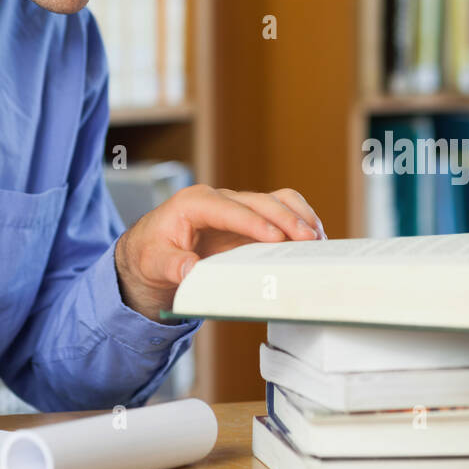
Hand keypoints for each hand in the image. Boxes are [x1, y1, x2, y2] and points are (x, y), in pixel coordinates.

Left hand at [114, 185, 325, 320]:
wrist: (151, 252)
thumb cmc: (151, 253)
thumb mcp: (153, 262)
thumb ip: (172, 265)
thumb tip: (190, 269)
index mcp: (194, 203)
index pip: (230, 209)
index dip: (255, 222)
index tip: (276, 237)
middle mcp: (219, 199)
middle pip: (259, 201)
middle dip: (286, 218)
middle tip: (309, 240)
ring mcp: (236, 208)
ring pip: (274, 201)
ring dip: (298, 216)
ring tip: (317, 238)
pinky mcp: (249, 220)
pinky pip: (278, 213)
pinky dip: (297, 221)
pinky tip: (312, 238)